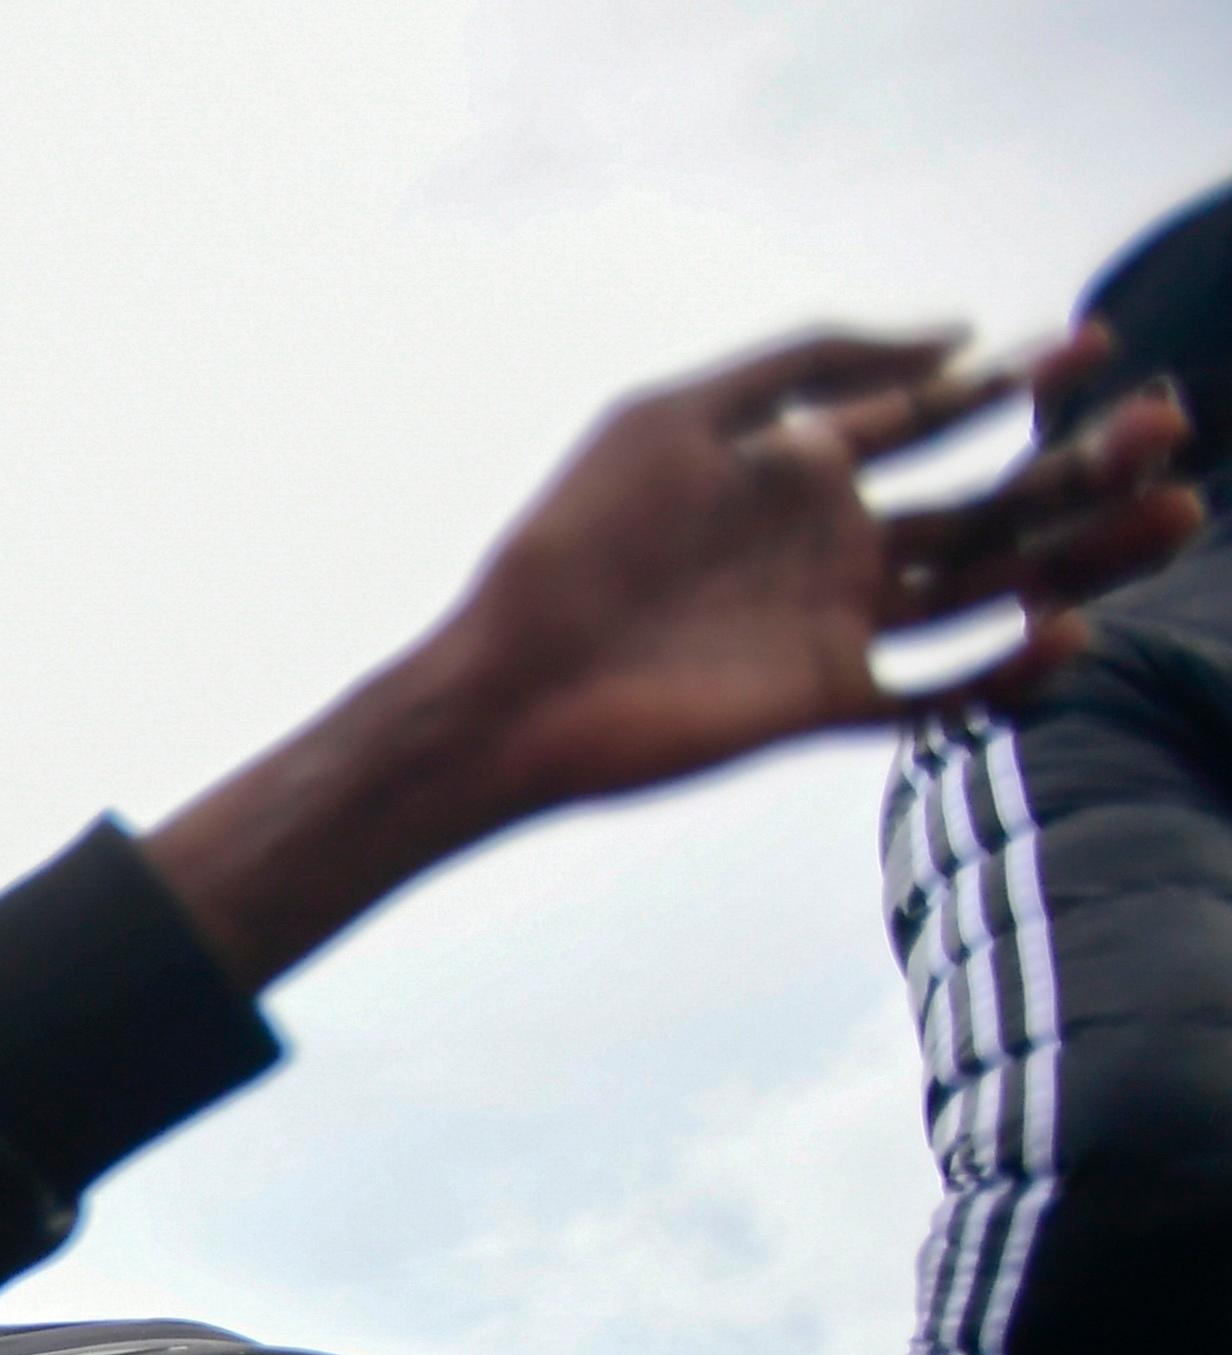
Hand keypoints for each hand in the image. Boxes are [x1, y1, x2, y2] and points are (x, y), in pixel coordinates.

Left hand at [440, 329, 1195, 809]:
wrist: (506, 684)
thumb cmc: (573, 542)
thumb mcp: (676, 413)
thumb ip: (804, 360)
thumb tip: (952, 333)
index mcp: (796, 469)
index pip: (932, 414)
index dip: (1014, 379)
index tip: (1091, 346)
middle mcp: (829, 545)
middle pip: (985, 502)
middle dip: (1076, 463)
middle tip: (1161, 423)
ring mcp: (832, 624)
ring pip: (989, 586)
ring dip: (1083, 551)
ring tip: (1170, 507)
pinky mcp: (822, 703)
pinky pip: (941, 690)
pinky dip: (1008, 666)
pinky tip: (1065, 628)